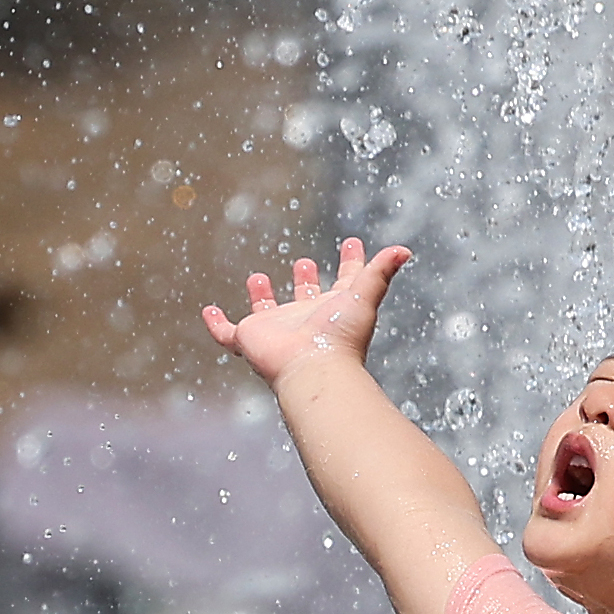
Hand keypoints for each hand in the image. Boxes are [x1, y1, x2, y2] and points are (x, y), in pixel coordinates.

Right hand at [203, 237, 410, 387]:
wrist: (313, 369)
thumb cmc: (340, 337)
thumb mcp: (363, 296)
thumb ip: (381, 271)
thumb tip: (405, 249)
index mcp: (333, 310)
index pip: (345, 282)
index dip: (351, 264)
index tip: (352, 244)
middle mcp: (305, 319)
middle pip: (305, 298)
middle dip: (305, 281)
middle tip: (305, 263)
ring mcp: (276, 331)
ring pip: (267, 313)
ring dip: (262, 297)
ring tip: (258, 277)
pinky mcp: (249, 340)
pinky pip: (227, 334)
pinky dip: (216, 324)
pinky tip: (208, 311)